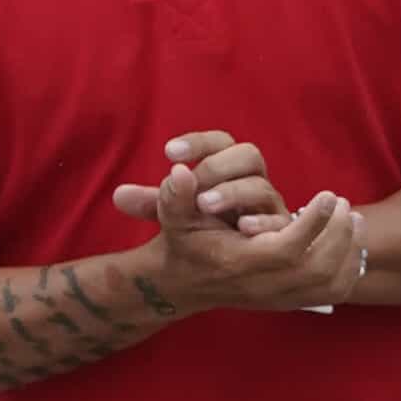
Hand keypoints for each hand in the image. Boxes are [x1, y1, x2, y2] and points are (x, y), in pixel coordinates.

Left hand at [113, 133, 285, 228]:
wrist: (245, 258)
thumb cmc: (213, 227)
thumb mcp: (180, 216)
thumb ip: (156, 203)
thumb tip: (118, 196)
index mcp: (230, 167)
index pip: (219, 141)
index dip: (196, 143)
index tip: (167, 152)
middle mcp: (253, 179)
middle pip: (248, 155)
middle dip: (218, 166)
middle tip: (190, 184)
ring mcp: (270, 204)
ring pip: (262, 187)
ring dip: (233, 193)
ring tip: (204, 204)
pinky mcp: (282, 229)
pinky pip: (279, 221)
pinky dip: (262, 222)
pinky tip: (242, 227)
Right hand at [144, 164, 366, 314]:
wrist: (181, 284)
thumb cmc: (182, 243)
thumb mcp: (173, 218)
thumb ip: (175, 196)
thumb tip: (179, 171)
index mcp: (238, 264)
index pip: (286, 250)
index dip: (312, 224)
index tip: (328, 196)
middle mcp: (261, 287)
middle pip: (316, 269)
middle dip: (337, 235)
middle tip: (344, 204)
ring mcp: (278, 298)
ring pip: (329, 284)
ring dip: (349, 250)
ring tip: (355, 218)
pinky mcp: (289, 302)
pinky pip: (332, 293)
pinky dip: (349, 269)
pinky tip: (352, 241)